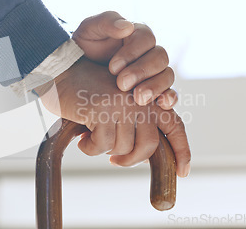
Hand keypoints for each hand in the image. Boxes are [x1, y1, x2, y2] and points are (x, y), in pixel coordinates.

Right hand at [36, 57, 190, 176]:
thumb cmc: (88, 93)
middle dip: (131, 160)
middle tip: (115, 161)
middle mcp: (141, 101)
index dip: (182, 150)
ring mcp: (123, 104)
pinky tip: (82, 138)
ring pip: (123, 148)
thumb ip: (135, 125)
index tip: (183, 173)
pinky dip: (90, 148)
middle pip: (148, 146)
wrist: (63, 72)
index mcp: (149, 99)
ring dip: (104, 150)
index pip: (174, 126)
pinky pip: (102, 145)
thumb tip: (141, 156)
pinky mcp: (103, 110)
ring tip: (91, 137)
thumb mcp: (118, 106)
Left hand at [72, 11, 176, 109]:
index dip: (132, 53)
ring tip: (138, 98)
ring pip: (167, 76)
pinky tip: (161, 104)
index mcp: (137, 34)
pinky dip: (170, 98)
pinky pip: (170, 93)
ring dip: (155, 87)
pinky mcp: (154, 90)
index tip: (112, 68)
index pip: (146, 39)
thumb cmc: (85, 46)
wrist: (76, 68)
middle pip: (160, 58)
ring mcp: (154, 72)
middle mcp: (149, 52)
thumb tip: (127, 27)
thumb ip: (106, 21)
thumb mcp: (89, 29)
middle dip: (141, 72)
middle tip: (122, 85)